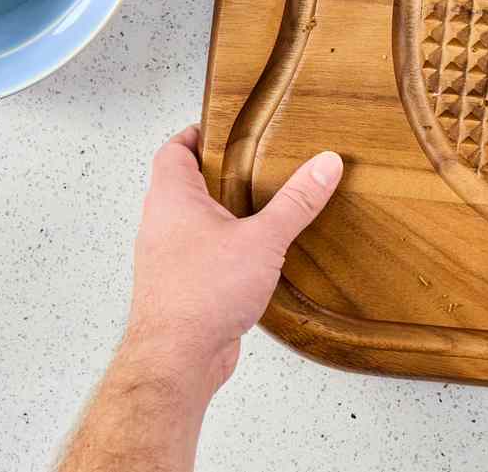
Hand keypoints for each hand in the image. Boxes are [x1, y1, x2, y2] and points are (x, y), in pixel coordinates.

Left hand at [125, 125, 342, 401]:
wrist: (177, 360)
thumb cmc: (202, 295)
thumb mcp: (263, 239)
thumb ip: (297, 201)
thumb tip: (325, 164)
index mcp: (172, 200)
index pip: (173, 151)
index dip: (195, 135)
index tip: (222, 126)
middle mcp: (161, 225)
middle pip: (181, 184)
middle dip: (215, 172)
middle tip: (251, 160)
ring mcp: (167, 258)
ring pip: (190, 221)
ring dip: (219, 211)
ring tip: (259, 204)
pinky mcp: (179, 286)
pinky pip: (199, 253)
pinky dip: (222, 245)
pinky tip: (253, 254)